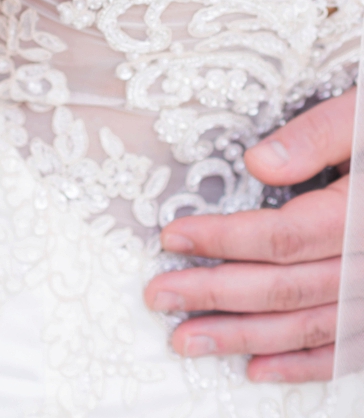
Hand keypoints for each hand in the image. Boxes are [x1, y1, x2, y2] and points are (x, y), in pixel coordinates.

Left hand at [145, 88, 352, 382]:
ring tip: (189, 341)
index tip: (171, 238)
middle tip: (158, 297)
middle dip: (218, 295)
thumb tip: (259, 164)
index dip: (224, 239)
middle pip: (290, 288)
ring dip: (248, 338)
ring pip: (314, 327)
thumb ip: (318, 136)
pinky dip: (307, 365)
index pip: (286, 236)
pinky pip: (353, 350)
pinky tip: (258, 369)